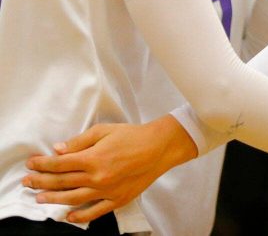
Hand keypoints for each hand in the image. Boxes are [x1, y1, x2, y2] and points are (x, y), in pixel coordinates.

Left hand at [23, 117, 196, 223]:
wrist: (159, 147)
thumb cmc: (133, 135)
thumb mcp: (104, 131)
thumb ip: (80, 141)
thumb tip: (58, 150)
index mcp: (93, 158)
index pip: (60, 164)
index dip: (42, 164)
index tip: (31, 164)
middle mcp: (98, 177)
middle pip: (62, 182)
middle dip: (41, 182)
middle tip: (27, 182)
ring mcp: (108, 190)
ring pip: (74, 198)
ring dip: (54, 199)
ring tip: (39, 199)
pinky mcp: (118, 199)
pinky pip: (96, 211)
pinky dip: (81, 216)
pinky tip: (69, 216)